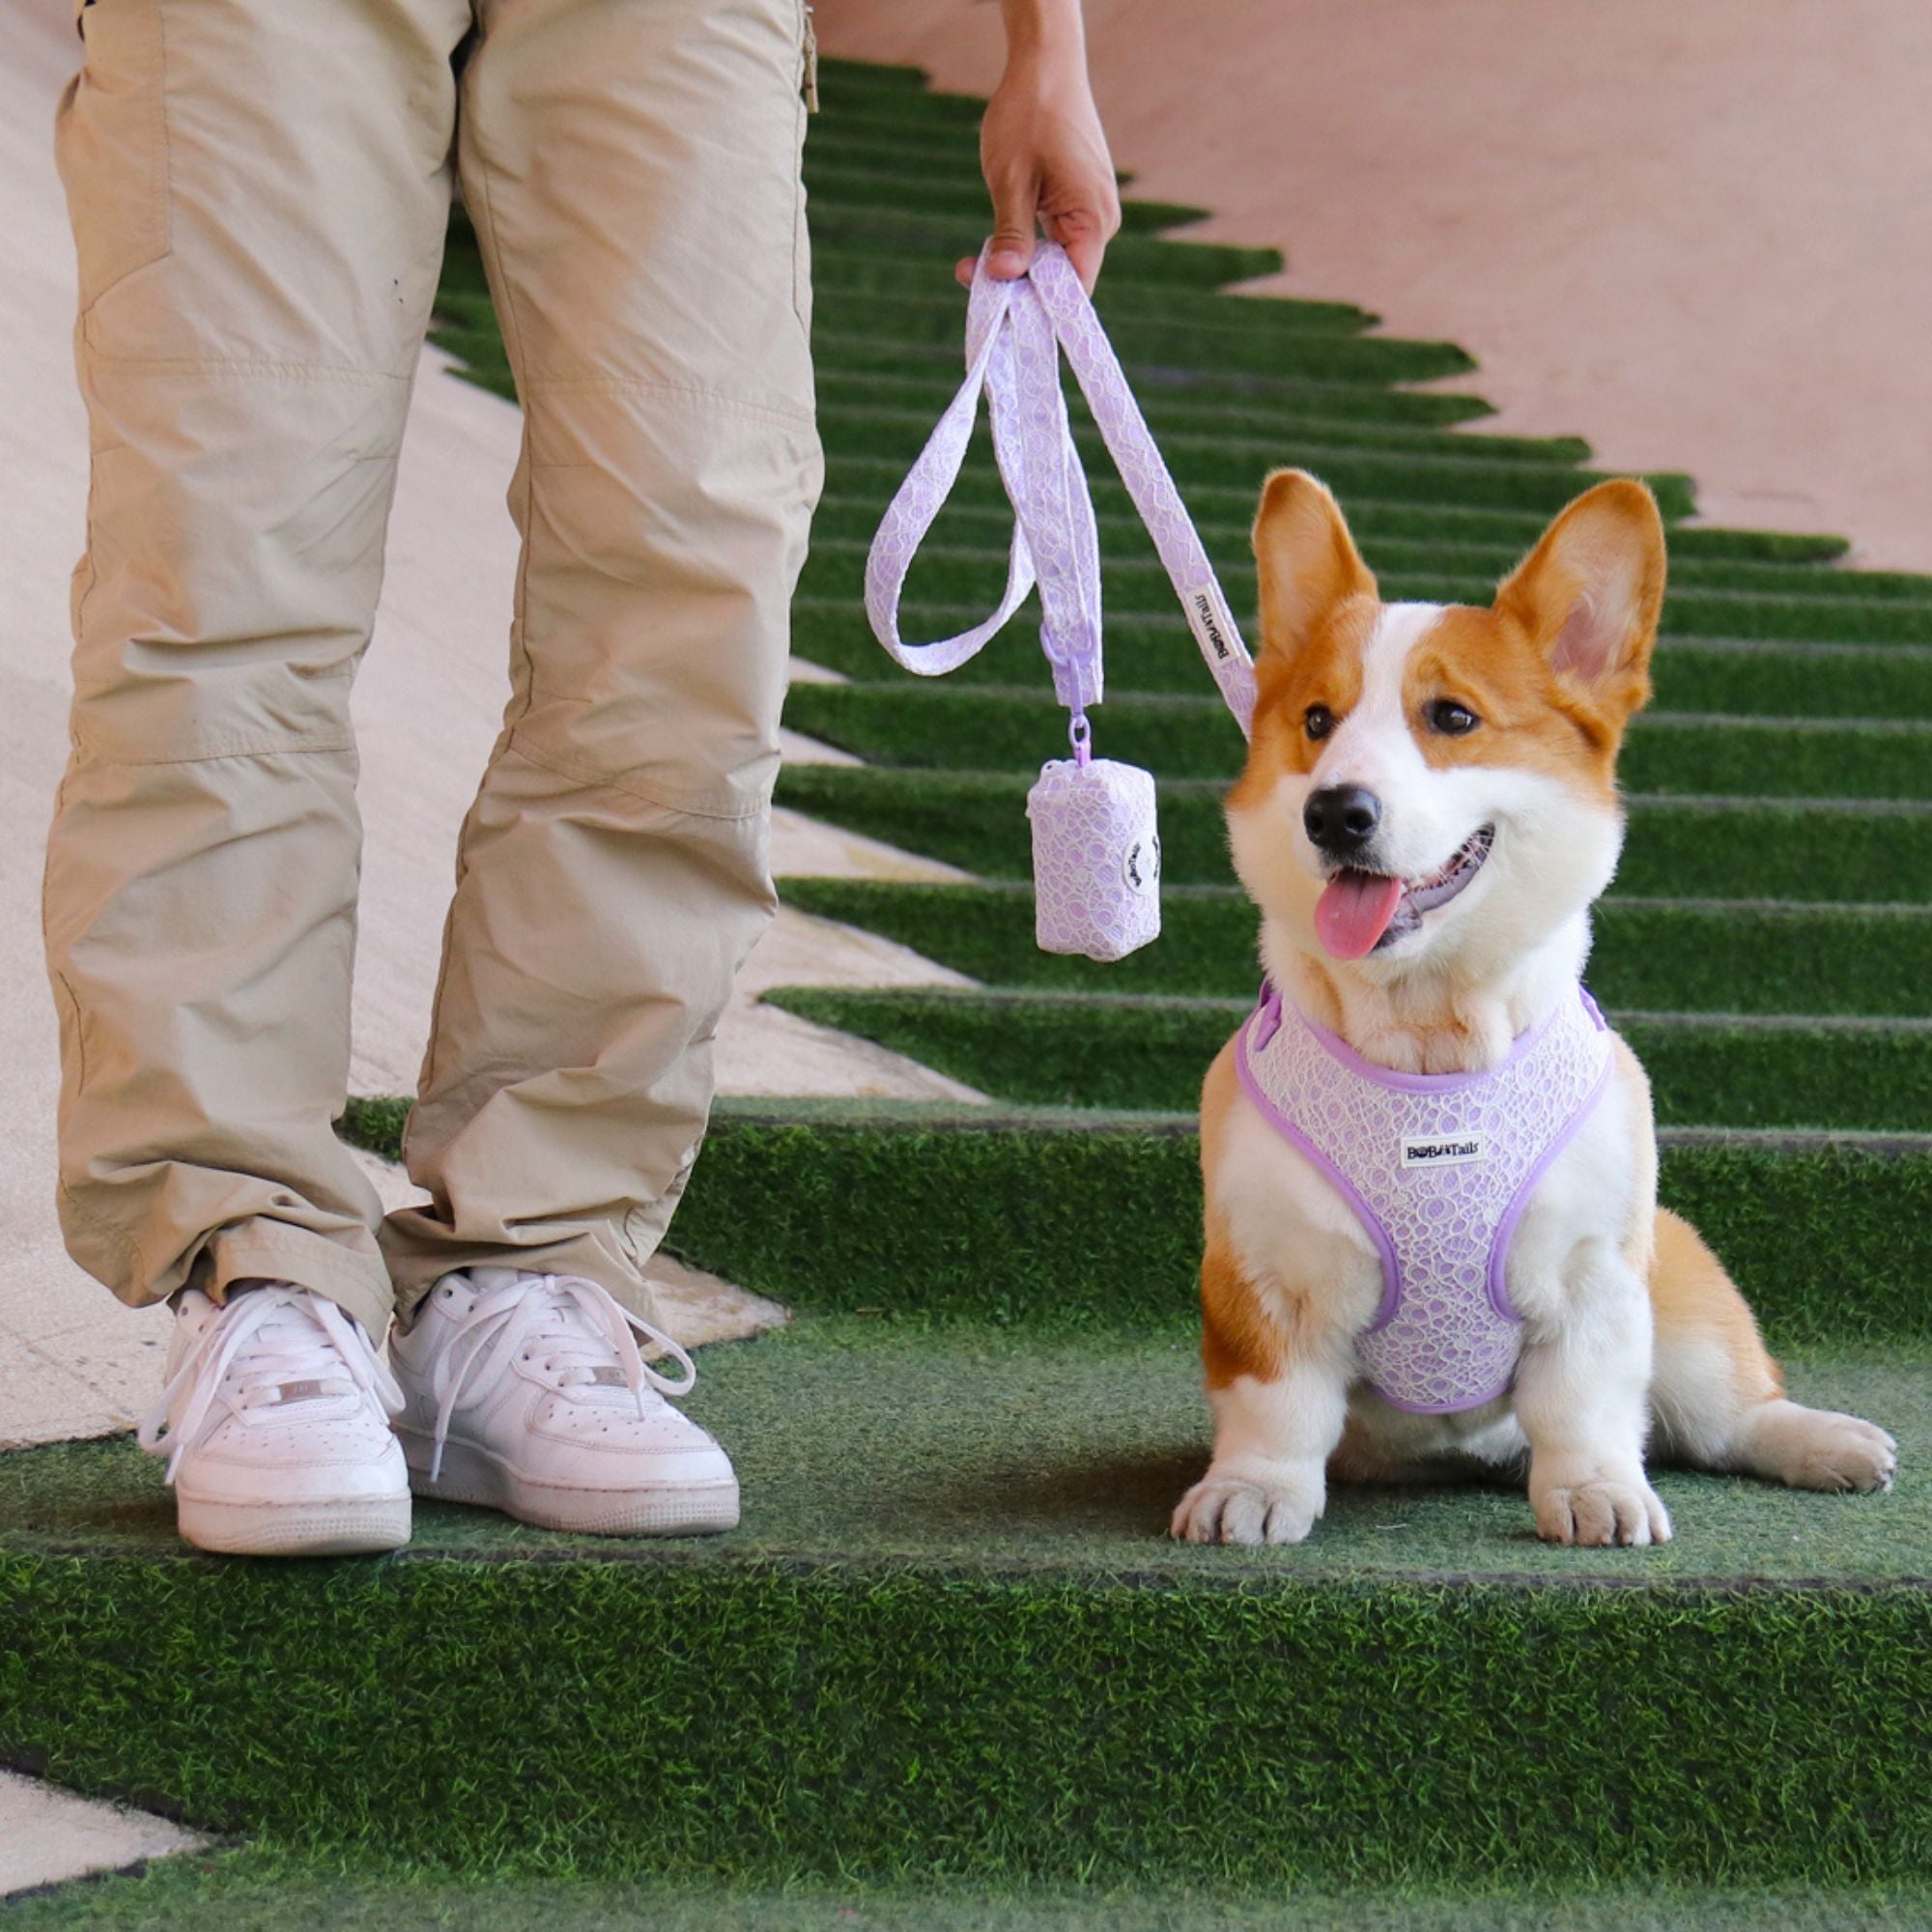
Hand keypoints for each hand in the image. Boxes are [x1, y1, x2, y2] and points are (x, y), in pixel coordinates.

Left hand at [956, 40, 1120, 294]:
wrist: (1045, 65)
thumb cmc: (1029, 115)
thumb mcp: (1011, 180)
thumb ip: (1011, 234)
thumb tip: (1002, 277)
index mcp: (1093, 219)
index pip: (1074, 288)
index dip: (1041, 308)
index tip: (1001, 314)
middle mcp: (1099, 220)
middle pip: (1062, 278)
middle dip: (1017, 285)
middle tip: (967, 277)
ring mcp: (1089, 210)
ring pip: (1052, 260)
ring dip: (1015, 265)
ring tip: (972, 263)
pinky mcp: (1075, 201)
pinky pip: (1051, 239)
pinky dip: (1023, 245)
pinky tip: (992, 242)